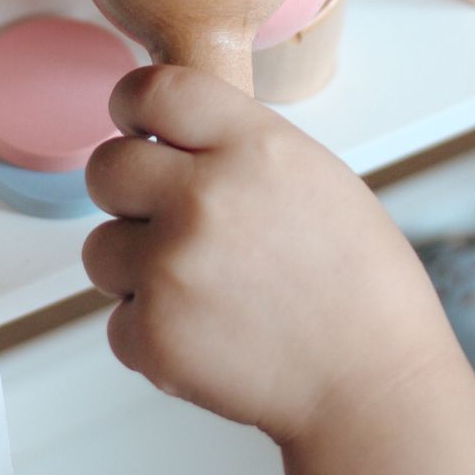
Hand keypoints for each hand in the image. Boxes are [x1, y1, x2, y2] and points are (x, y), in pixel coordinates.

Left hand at [82, 65, 451, 443]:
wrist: (375, 384)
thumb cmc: (365, 290)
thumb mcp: (319, 181)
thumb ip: (242, 150)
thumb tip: (176, 142)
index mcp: (255, 148)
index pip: (152, 90)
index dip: (134, 106)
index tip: (135, 125)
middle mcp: (204, 197)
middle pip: (106, 167)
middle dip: (129, 193)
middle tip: (171, 221)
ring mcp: (171, 267)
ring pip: (100, 248)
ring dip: (139, 268)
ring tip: (208, 292)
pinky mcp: (153, 334)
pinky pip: (118, 319)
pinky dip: (154, 332)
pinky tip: (213, 337)